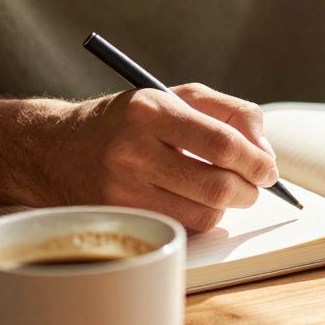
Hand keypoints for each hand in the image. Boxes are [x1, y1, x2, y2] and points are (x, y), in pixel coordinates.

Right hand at [38, 83, 278, 231]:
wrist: (55, 150)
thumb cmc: (131, 121)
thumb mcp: (177, 97)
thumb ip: (231, 113)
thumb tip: (265, 152)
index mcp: (150, 110)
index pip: (221, 143)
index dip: (255, 160)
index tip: (268, 168)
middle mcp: (132, 150)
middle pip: (217, 185)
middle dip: (250, 190)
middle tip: (255, 185)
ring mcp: (121, 189)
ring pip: (204, 213)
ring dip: (228, 207)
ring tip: (226, 191)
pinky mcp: (118, 218)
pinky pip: (182, 228)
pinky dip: (201, 218)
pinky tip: (193, 201)